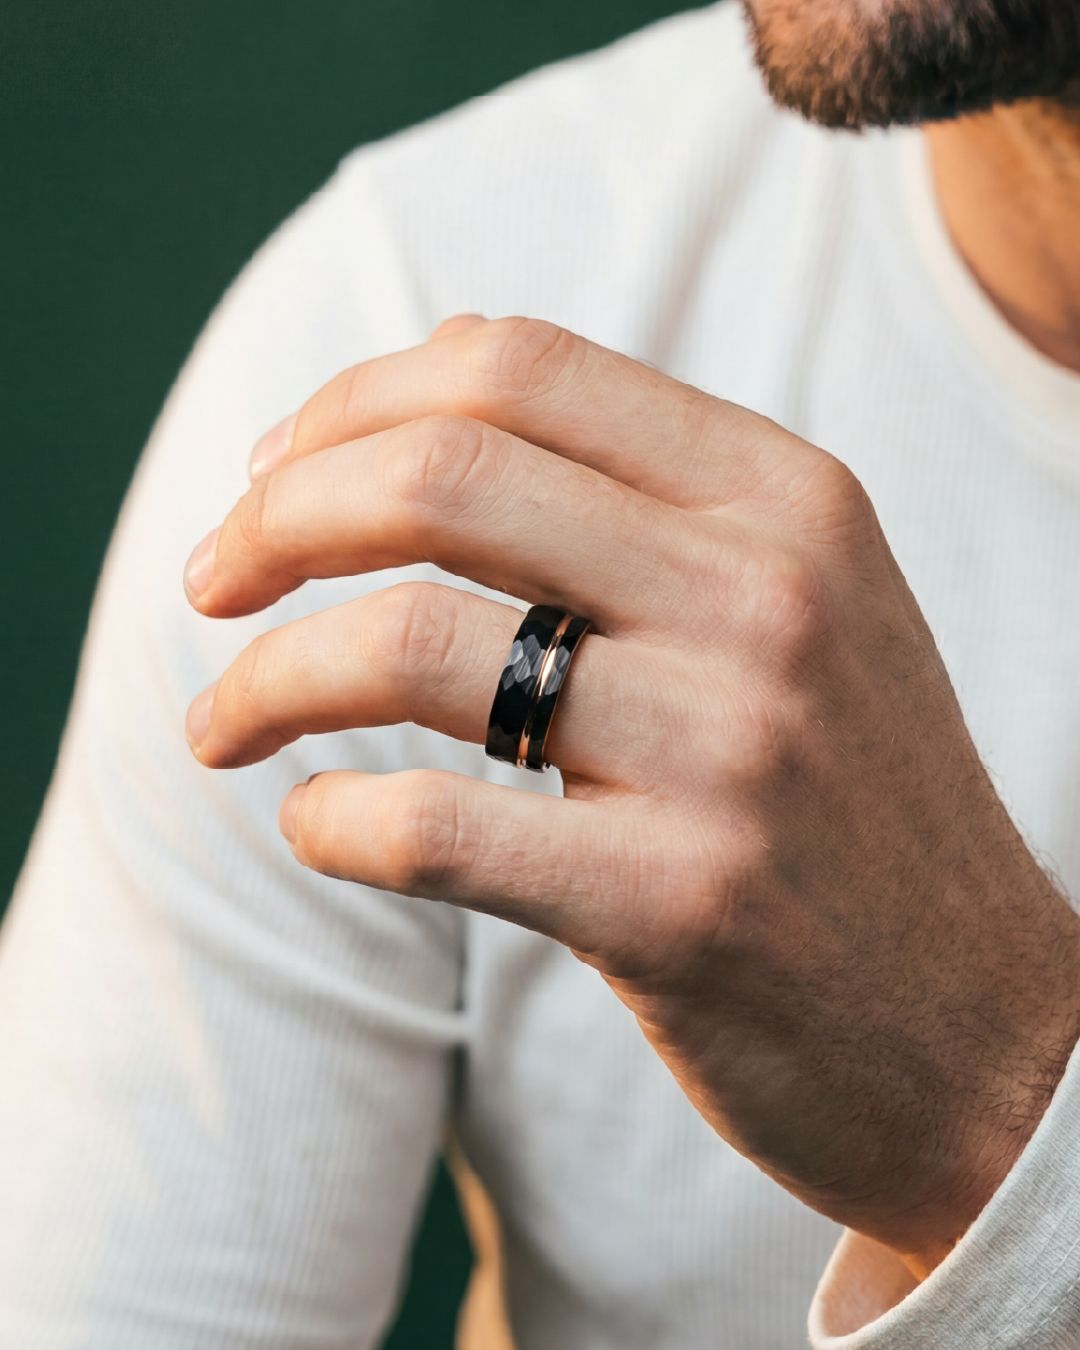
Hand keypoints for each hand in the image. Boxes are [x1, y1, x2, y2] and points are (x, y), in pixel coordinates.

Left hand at [183, 313, 1079, 1276]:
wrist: (984, 1026)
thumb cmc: (850, 803)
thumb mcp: (793, 603)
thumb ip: (634, 496)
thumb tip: (408, 408)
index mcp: (785, 495)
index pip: (514, 368)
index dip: (350, 405)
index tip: (269, 478)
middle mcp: (765, 596)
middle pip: (441, 475)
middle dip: (276, 515)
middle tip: (208, 579)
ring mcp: (731, 751)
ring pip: (410, 645)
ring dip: (266, 676)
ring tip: (216, 727)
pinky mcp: (683, 905)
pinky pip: (432, 828)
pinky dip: (329, 822)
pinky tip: (313, 827)